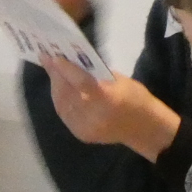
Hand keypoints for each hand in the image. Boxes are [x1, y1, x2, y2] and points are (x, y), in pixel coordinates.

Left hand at [42, 53, 181, 160]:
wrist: (144, 129)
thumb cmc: (136, 98)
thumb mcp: (120, 80)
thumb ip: (96, 74)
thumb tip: (74, 63)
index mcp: (107, 98)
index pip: (80, 81)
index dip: (64, 68)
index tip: (51, 56)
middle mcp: (93, 114)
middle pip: (67, 92)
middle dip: (55, 75)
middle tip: (47, 61)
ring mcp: (85, 127)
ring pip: (62, 104)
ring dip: (56, 87)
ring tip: (53, 73)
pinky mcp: (81, 134)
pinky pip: (65, 114)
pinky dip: (60, 101)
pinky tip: (59, 91)